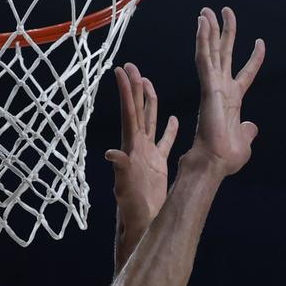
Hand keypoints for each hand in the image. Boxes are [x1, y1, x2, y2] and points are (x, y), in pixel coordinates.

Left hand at [103, 63, 176, 237]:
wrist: (142, 220)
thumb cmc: (132, 207)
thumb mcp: (124, 186)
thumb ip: (120, 168)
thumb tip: (111, 153)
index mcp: (131, 147)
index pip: (130, 113)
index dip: (125, 92)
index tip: (121, 71)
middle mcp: (137, 146)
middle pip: (137, 110)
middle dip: (134, 88)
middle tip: (131, 66)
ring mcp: (148, 154)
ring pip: (149, 121)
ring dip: (148, 101)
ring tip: (146, 81)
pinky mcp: (158, 164)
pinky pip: (165, 142)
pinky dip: (169, 129)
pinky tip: (173, 118)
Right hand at [188, 7, 264, 176]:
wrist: (215, 162)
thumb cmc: (227, 156)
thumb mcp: (245, 141)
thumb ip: (248, 131)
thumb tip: (252, 127)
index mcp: (233, 100)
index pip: (246, 73)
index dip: (254, 59)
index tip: (261, 43)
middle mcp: (222, 89)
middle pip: (224, 54)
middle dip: (225, 32)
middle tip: (225, 11)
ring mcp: (213, 86)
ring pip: (211, 51)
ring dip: (210, 30)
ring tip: (207, 11)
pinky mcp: (208, 86)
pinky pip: (204, 58)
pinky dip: (203, 40)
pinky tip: (202, 23)